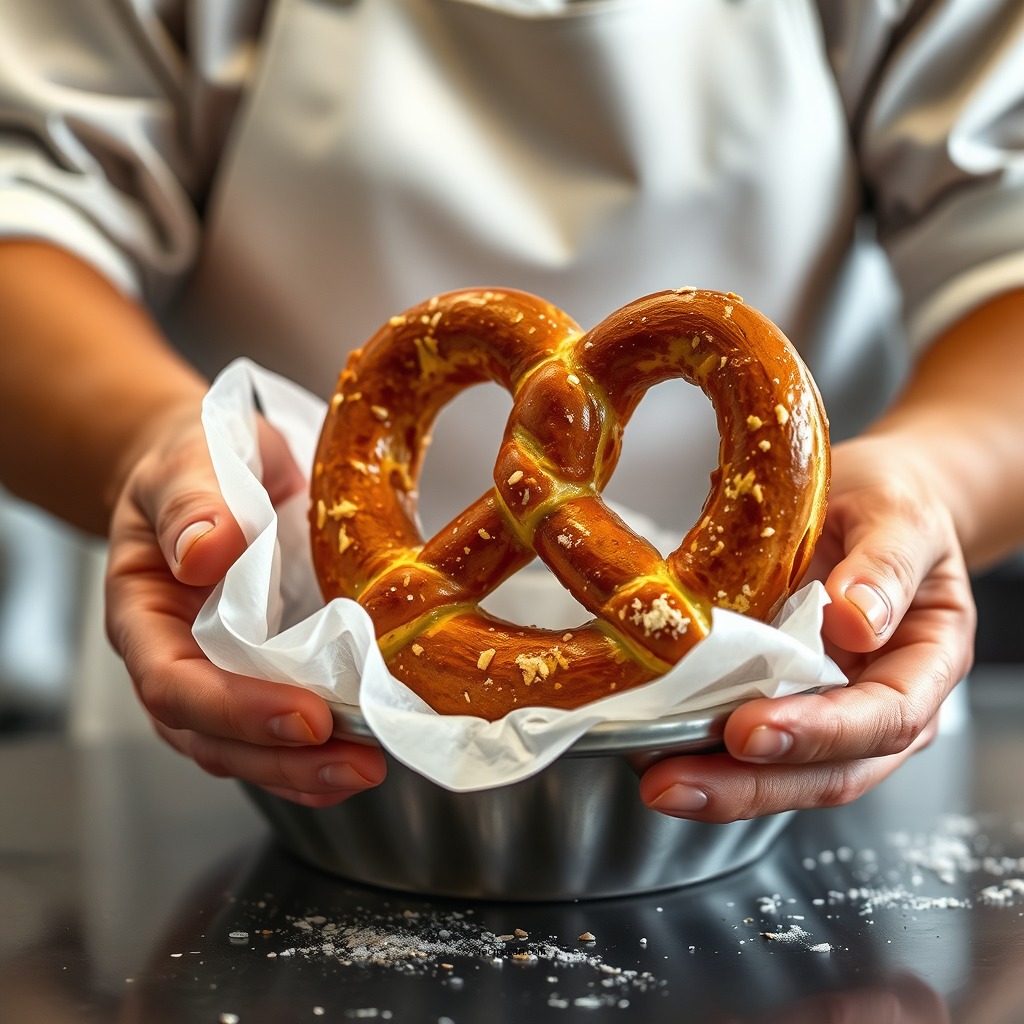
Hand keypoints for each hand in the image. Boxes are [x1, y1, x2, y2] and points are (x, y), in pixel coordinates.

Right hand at [105, 403, 386, 806]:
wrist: (219, 467)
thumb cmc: (198, 462)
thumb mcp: (191, 462)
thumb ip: (193, 502)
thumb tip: (202, 550)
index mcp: (143, 613)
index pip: (174, 684)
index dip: (236, 709)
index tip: (303, 716)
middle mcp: (175, 657)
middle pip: (211, 735)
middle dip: (283, 760)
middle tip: (355, 762)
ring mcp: (219, 672)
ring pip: (246, 747)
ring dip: (306, 769)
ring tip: (367, 768)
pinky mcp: (262, 673)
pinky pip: (278, 730)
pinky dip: (315, 754)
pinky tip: (358, 758)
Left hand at [639, 433, 975, 821]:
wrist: (866, 501)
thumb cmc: (892, 507)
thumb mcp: (900, 517)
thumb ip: (886, 566)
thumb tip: (857, 620)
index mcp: (924, 663)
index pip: (885, 719)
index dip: (820, 734)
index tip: (752, 730)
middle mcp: (878, 701)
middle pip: (829, 769)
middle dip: (751, 785)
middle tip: (678, 781)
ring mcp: (827, 707)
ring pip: (785, 770)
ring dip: (720, 785)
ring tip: (657, 781)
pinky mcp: (779, 697)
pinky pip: (747, 740)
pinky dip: (703, 751)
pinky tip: (655, 749)